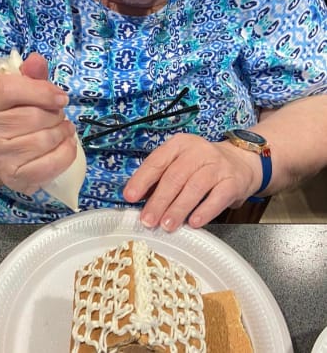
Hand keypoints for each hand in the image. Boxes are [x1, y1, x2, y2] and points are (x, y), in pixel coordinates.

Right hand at [0, 53, 76, 193]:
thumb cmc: (10, 111)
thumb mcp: (15, 86)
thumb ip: (29, 74)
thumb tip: (37, 62)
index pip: (8, 90)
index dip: (41, 91)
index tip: (60, 97)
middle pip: (34, 117)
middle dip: (55, 113)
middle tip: (56, 113)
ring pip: (45, 140)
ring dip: (63, 131)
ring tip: (61, 128)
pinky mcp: (13, 177)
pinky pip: (50, 165)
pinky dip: (66, 153)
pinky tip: (66, 144)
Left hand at [123, 133, 261, 231]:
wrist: (240, 161)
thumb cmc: (200, 165)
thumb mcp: (179, 162)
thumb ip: (160, 177)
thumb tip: (138, 199)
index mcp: (179, 144)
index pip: (157, 161)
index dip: (142, 179)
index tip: (130, 197)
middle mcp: (198, 151)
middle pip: (174, 177)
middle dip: (159, 201)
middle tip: (147, 220)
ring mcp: (217, 165)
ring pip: (194, 188)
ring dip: (178, 209)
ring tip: (166, 225)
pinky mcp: (233, 182)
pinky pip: (217, 198)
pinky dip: (204, 211)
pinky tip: (194, 222)